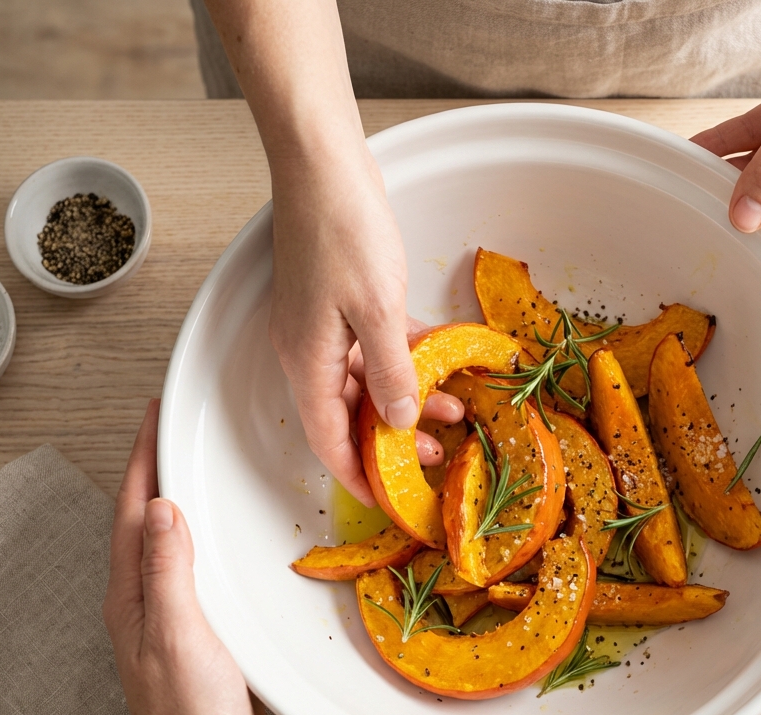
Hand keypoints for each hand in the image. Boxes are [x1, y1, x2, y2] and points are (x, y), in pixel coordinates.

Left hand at [103, 400, 272, 714]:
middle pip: (149, 519)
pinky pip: (202, 570)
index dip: (144, 458)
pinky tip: (236, 542)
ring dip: (187, 502)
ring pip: (176, 544)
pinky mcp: (204, 636)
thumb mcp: (179, 636)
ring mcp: (174, 619)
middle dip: (160, 470)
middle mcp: (148, 601)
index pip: (135, 509)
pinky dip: (214, 541)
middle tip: (183, 430)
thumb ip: (169, 571)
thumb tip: (163, 506)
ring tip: (209, 470)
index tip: (156, 414)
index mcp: (135, 595)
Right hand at [269, 154, 462, 504]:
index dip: (358, 477)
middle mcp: (309, 351)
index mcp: (307, 362)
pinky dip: (406, 360)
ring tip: (453, 410)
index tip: (389, 501)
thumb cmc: (343, 231)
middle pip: (349, 416)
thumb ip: (391, 372)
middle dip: (393, 441)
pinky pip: (375, 347)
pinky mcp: (342, 303)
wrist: (323, 165)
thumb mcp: (378, 311)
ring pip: (366, 381)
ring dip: (407, 398)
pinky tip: (442, 362)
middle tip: (436, 456)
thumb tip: (398, 422)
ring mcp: (324, 327)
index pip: (329, 442)